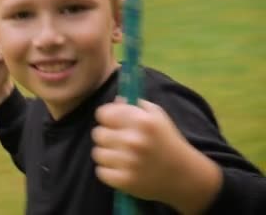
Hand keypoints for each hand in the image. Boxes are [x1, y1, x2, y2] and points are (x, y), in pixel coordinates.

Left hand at [91, 98, 221, 213]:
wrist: (185, 175)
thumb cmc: (168, 141)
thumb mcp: (157, 116)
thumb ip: (134, 105)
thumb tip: (115, 100)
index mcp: (141, 121)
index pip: (103, 114)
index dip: (107, 117)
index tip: (113, 123)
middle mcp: (133, 140)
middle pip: (98, 133)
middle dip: (107, 136)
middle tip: (119, 141)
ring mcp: (128, 162)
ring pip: (97, 153)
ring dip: (107, 154)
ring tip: (121, 156)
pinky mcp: (124, 181)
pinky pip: (101, 172)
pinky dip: (109, 171)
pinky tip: (122, 169)